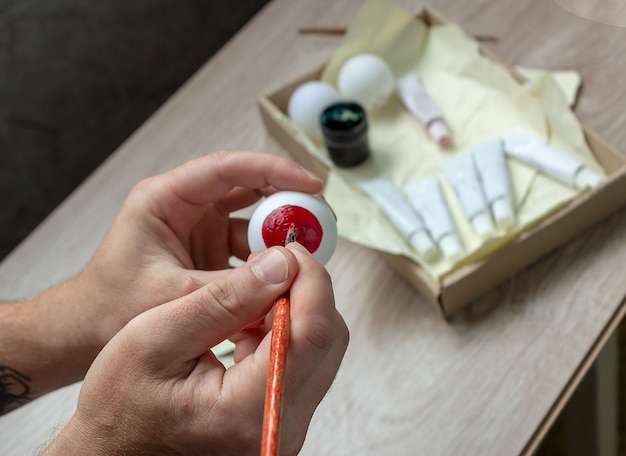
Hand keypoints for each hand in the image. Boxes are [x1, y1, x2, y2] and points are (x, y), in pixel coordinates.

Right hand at [45, 243, 348, 454]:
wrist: (115, 453)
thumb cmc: (120, 407)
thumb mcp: (156, 339)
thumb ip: (223, 301)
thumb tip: (279, 265)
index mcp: (247, 410)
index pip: (314, 332)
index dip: (310, 278)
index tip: (286, 250)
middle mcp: (278, 427)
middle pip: (327, 339)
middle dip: (304, 289)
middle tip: (266, 266)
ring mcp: (283, 427)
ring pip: (320, 348)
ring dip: (294, 308)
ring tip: (249, 294)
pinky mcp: (279, 420)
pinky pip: (302, 363)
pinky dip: (284, 332)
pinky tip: (248, 322)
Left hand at [68, 150, 322, 358]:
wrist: (89, 332)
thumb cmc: (112, 306)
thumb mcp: (171, 296)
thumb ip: (227, 287)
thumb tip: (282, 274)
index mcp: (165, 199)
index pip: (226, 169)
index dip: (272, 170)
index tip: (311, 183)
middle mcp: (185, 206)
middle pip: (247, 187)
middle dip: (286, 199)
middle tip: (321, 218)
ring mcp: (199, 228)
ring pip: (251, 216)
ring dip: (280, 230)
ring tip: (311, 248)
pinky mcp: (209, 250)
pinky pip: (248, 245)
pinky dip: (268, 257)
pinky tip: (286, 273)